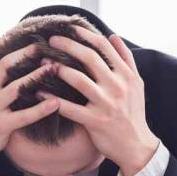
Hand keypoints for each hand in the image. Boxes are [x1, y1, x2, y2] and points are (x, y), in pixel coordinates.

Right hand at [0, 36, 63, 175]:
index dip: (13, 42)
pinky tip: (56, 102)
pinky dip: (41, 109)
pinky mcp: (0, 125)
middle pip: (5, 65)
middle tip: (45, 46)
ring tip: (54, 68)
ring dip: (37, 76)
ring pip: (17, 87)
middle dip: (26, 54)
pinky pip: (24, 116)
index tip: (30, 35)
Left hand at [46, 33, 160, 172]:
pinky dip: (53, 99)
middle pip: (89, 58)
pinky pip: (69, 108)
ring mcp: (106, 104)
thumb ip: (126, 59)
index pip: (104, 47)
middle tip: (51, 40)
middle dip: (68, 46)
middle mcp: (117, 86)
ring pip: (78, 80)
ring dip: (58, 69)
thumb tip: (113, 36)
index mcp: (126, 75)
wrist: (136, 146)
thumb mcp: (136, 84)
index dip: (85, 35)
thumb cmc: (133, 113)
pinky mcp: (95, 121)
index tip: (70, 29)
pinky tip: (39, 92)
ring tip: (43, 62)